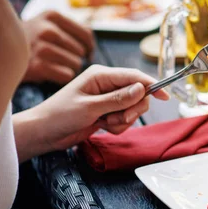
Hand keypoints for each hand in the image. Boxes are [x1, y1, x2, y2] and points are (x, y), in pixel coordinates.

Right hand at [22, 11, 94, 84]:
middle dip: (76, 57)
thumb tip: (91, 39)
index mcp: (52, 16)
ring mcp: (41, 47)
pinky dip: (62, 77)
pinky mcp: (37, 66)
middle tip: (62, 60)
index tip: (87, 53)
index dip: (90, 46)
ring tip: (55, 65)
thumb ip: (70, 26)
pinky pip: (67, 75)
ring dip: (69, 68)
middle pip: (81, 51)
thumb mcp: (46, 23)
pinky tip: (51, 73)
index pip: (86, 34)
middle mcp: (47, 29)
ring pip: (76, 64)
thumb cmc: (30, 39)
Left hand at [31, 65, 167, 151]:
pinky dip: (117, 126)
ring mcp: (107, 98)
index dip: (151, 85)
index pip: (134, 76)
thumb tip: (142, 88)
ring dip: (123, 120)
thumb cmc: (60, 115)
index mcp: (101, 75)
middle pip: (137, 94)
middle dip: (132, 109)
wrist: (43, 133)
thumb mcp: (90, 107)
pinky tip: (102, 127)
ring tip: (105, 123)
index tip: (164, 97)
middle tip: (118, 119)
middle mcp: (106, 84)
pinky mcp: (106, 111)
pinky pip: (124, 118)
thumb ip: (118, 99)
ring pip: (132, 108)